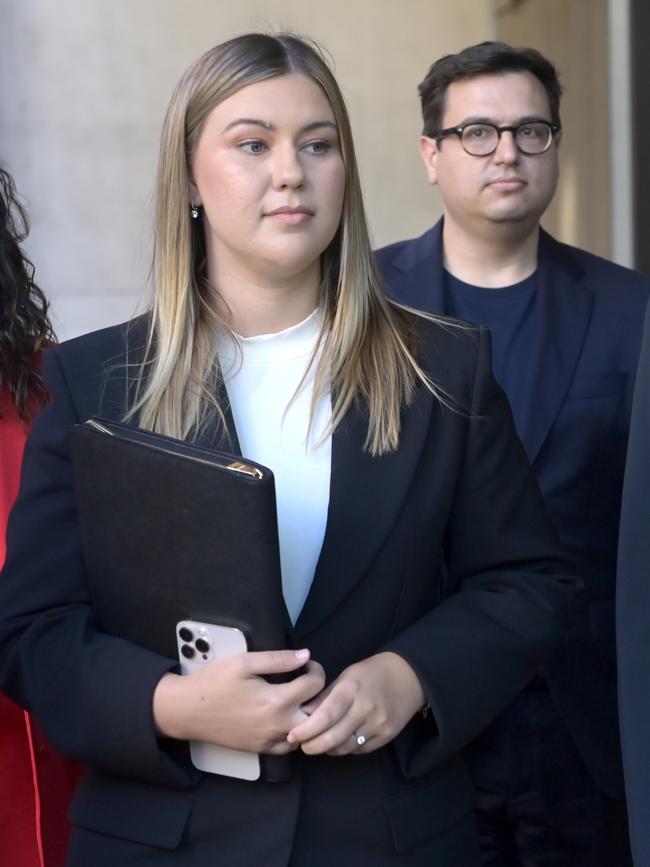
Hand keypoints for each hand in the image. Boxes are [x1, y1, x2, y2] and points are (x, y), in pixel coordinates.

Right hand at [153, 648, 324, 754]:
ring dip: (309, 716)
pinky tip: (287, 718)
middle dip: (319, 696)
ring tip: (301, 699)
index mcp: (276, 701)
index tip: (307, 664)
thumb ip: (277, 659)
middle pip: (318, 714)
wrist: (187, 710)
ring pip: (306, 734)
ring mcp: (269, 740)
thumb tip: (305, 655)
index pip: (314, 685)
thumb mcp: (244, 662)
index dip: (316, 670)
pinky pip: (288, 747)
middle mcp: (277, 725)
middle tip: (310, 683)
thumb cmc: (214, 682)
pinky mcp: (260, 749)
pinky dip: (295, 733)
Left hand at [286, 651, 424, 755]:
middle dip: (312, 745)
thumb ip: (325, 696)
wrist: (408, 677)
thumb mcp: (346, 676)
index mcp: (351, 689)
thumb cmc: (371, 674)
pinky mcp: (386, 736)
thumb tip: (303, 714)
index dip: (306, 730)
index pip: (325, 716)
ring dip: (327, 749)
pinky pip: (359, 750)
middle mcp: (365, 708)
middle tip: (302, 745)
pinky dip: (345, 749)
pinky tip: (338, 742)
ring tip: (318, 743)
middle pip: (333, 737)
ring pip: (345, 747)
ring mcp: (378, 724)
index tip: (293, 735)